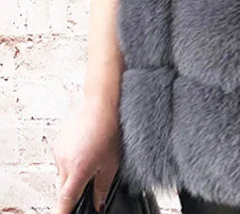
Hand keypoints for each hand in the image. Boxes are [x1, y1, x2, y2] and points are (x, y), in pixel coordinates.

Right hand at [52, 96, 120, 213]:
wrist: (102, 105)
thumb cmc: (110, 131)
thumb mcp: (112, 164)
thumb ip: (102, 188)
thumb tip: (98, 205)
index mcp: (78, 170)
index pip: (66, 200)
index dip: (62, 212)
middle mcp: (64, 162)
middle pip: (65, 187)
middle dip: (76, 188)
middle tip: (91, 174)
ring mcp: (58, 152)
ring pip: (63, 173)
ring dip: (74, 172)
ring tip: (92, 155)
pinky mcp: (57, 143)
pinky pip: (62, 160)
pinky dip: (72, 160)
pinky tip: (85, 147)